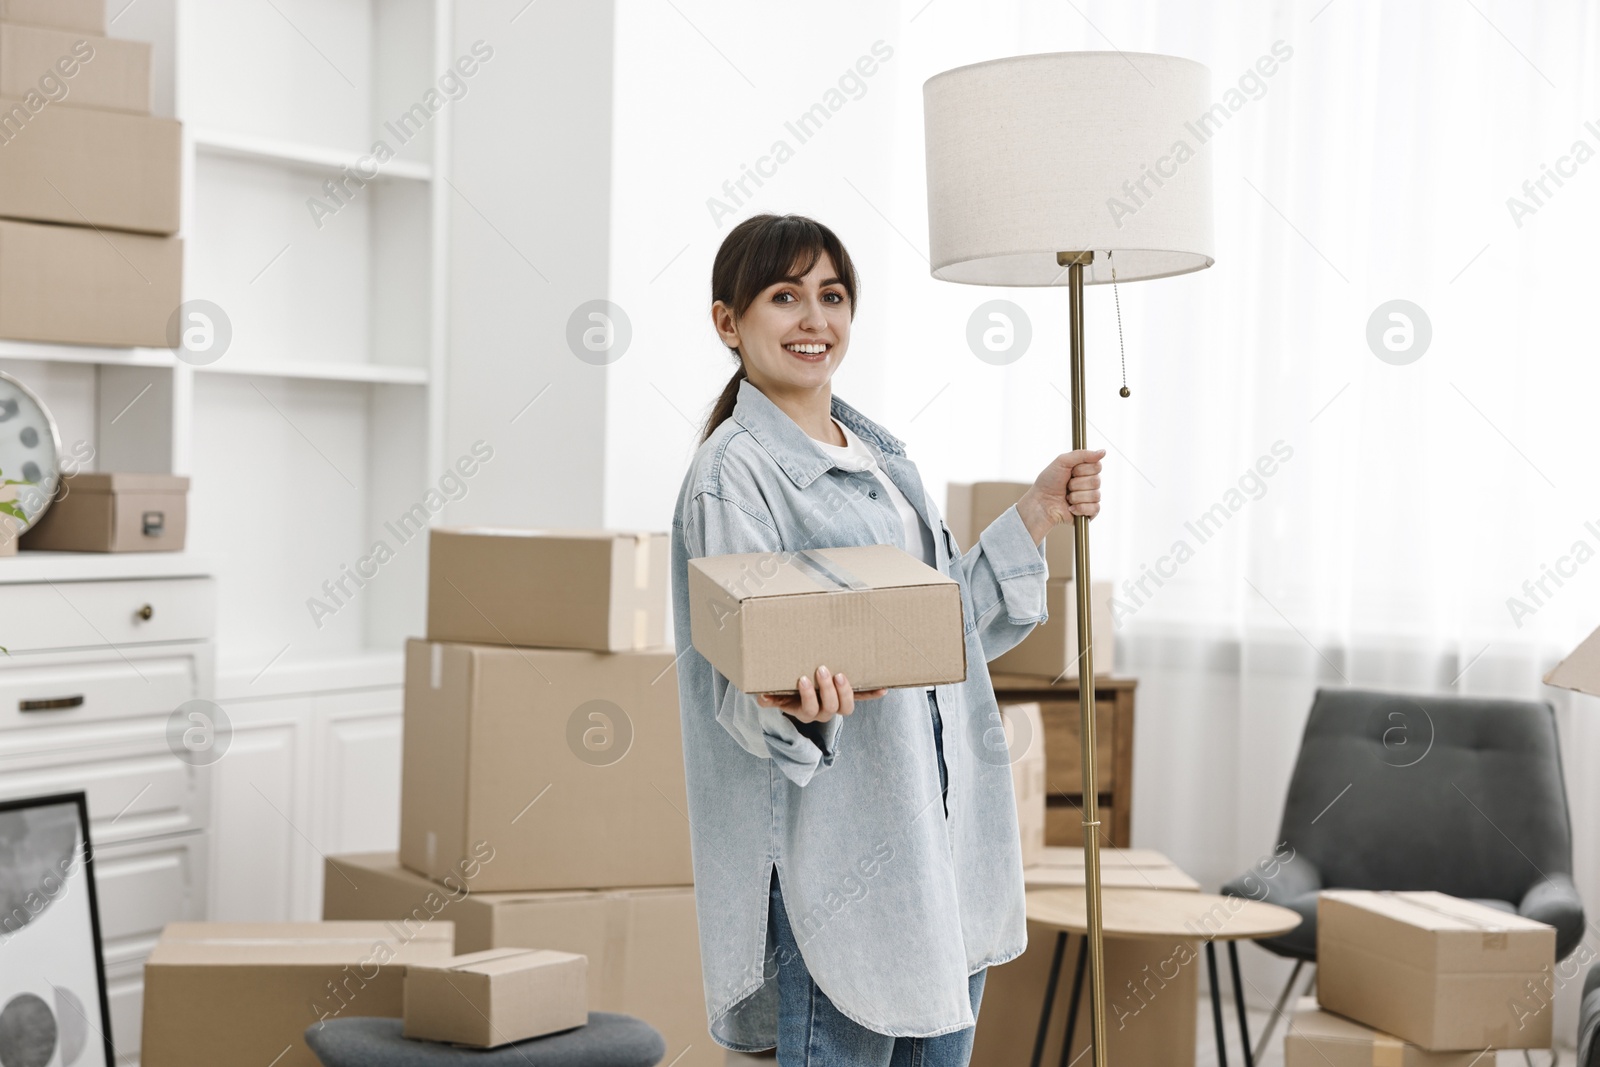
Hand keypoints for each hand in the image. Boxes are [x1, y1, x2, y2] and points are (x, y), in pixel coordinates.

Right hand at [756, 665, 885, 723]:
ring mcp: (838, 705)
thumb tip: (761, 697)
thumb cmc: (788, 692)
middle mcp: (824, 712)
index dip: (808, 697)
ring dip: (846, 691)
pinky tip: (883, 689)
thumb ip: (769, 697)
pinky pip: (862, 698)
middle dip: (827, 689)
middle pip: (830, 708)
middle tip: (822, 669)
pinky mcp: (849, 697)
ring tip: (841, 674)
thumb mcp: (777, 695)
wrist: (800, 696)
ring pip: (846, 707)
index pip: (808, 708)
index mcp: (805, 711)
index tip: (802, 679)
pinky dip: (872, 694)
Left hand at [1018, 448, 1104, 542]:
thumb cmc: (1048, 482)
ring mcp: (1090, 498)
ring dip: (1076, 496)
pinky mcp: (1089, 512)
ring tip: (1067, 497)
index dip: (1083, 469)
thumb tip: (1103, 452)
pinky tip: (1070, 507)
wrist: (1040, 503)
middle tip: (1066, 485)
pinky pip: (1095, 508)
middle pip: (1097, 481)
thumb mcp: (1062, 462)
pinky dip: (1080, 508)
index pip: (1097, 466)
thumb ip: (1082, 454)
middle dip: (1077, 483)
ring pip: (1095, 495)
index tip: (1071, 471)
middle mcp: (1089, 483)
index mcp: (1085, 470)